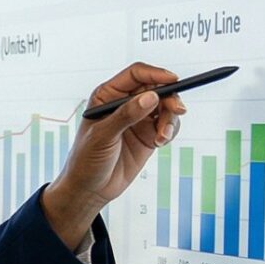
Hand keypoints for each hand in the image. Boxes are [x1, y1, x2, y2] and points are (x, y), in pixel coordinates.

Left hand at [46, 62, 186, 247]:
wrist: (90, 189)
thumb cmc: (86, 159)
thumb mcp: (103, 136)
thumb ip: (126, 115)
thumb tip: (150, 97)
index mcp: (108, 95)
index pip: (136, 75)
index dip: (155, 74)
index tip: (173, 81)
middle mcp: (124, 103)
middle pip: (156, 88)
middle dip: (169, 98)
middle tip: (178, 111)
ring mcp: (138, 119)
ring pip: (165, 106)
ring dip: (170, 119)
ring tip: (162, 137)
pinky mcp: (148, 135)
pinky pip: (168, 125)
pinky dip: (169, 131)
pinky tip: (160, 143)